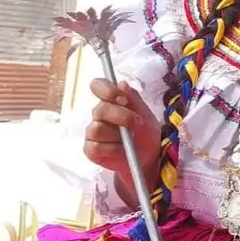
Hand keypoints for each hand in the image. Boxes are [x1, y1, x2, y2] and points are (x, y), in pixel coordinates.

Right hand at [84, 79, 160, 193]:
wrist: (148, 156)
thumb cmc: (145, 133)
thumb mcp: (145, 115)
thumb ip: (134, 99)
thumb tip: (121, 84)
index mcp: (112, 101)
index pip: (98, 86)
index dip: (106, 90)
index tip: (122, 99)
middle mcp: (99, 115)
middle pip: (99, 110)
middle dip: (121, 116)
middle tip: (137, 123)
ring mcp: (93, 132)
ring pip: (96, 129)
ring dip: (116, 135)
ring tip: (129, 140)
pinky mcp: (91, 149)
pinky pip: (95, 147)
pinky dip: (111, 149)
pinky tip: (121, 150)